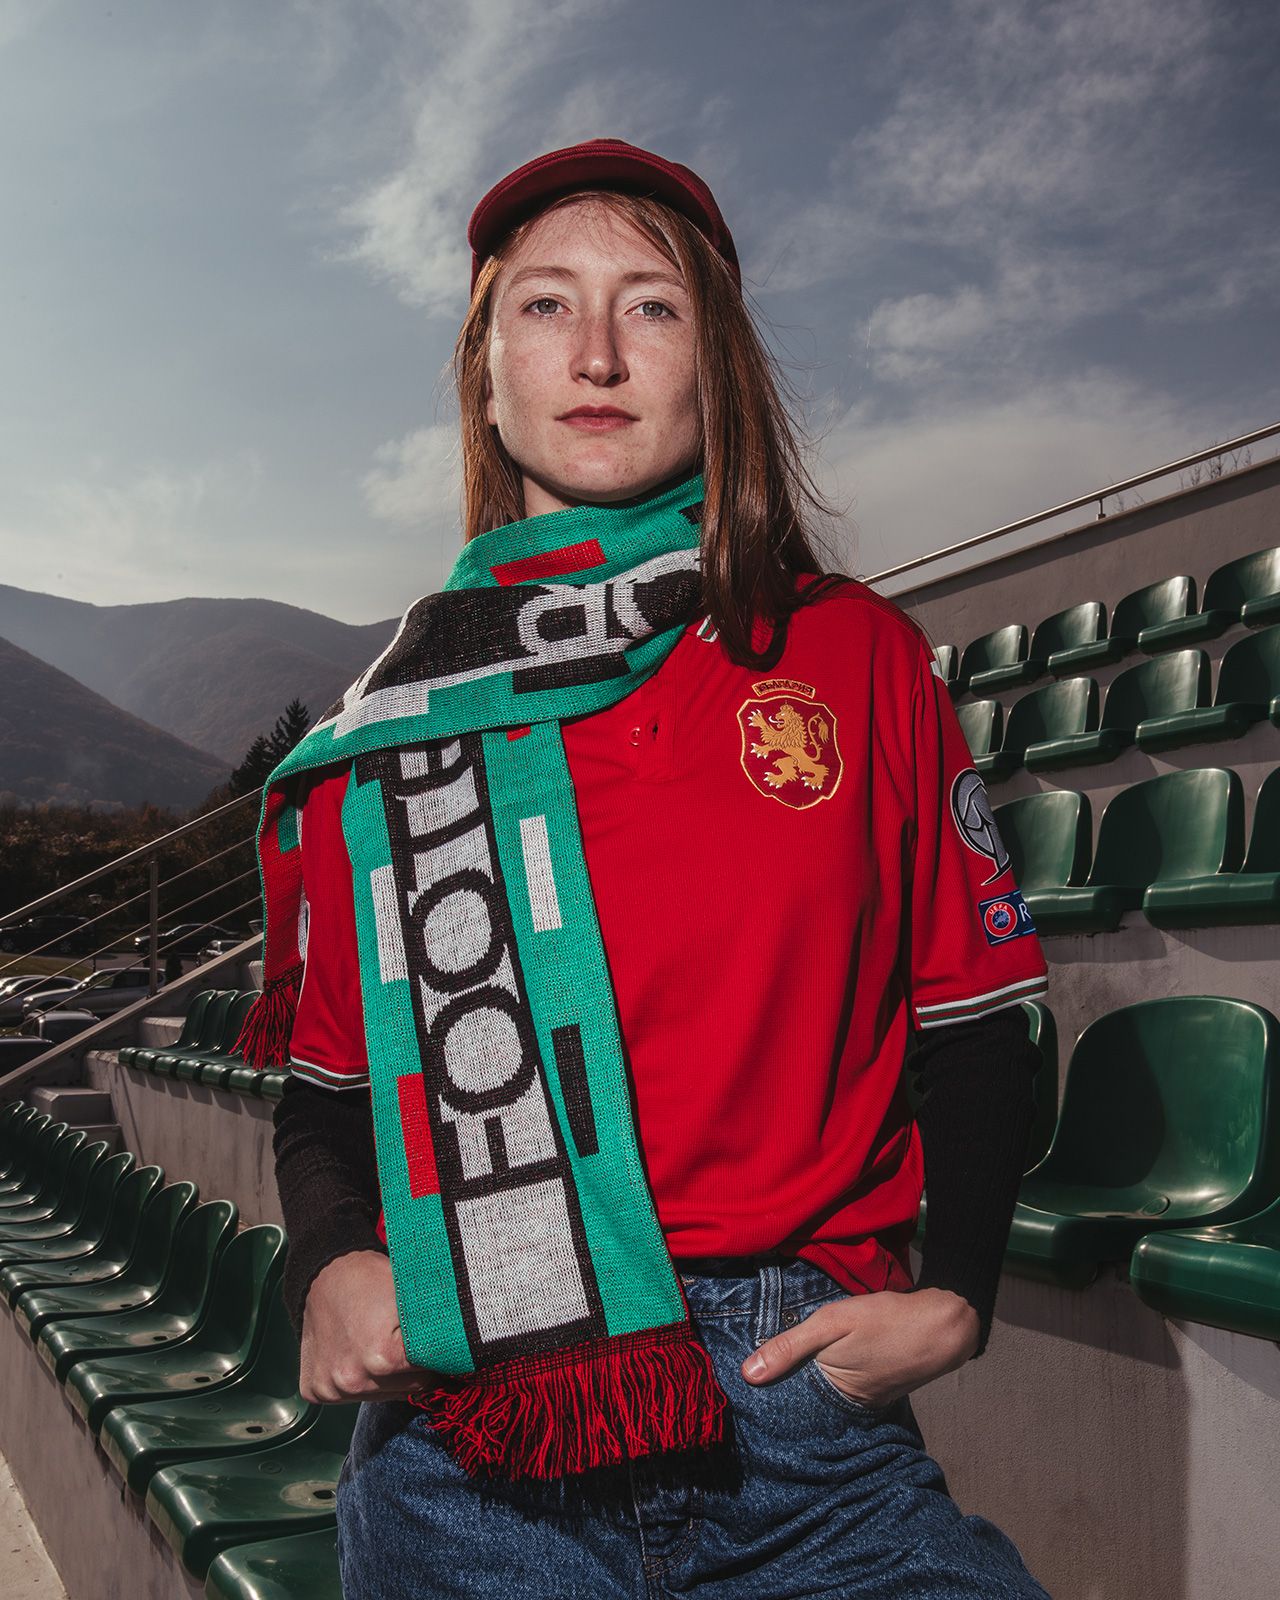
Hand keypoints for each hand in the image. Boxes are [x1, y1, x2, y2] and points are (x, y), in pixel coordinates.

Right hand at [299, 1249, 432, 1403]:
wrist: (323, 1272)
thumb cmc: (372, 1278)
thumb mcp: (411, 1294)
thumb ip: (437, 1325)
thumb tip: (466, 1347)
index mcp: (382, 1358)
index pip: (429, 1373)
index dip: (437, 1356)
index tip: (438, 1344)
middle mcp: (353, 1380)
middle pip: (407, 1388)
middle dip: (413, 1369)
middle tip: (407, 1341)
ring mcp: (332, 1389)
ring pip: (382, 1394)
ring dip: (387, 1377)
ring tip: (380, 1343)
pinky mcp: (315, 1391)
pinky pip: (350, 1395)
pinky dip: (360, 1378)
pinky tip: (357, 1353)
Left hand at [740, 1286, 979, 1408]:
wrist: (945, 1325)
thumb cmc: (886, 1320)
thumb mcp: (831, 1322)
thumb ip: (790, 1346)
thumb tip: (747, 1375)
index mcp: (831, 1394)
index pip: (785, 1399)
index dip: (765, 1388)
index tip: (739, 1382)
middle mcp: (846, 1406)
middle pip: (803, 1396)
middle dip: (783, 1384)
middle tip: (755, 1370)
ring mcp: (863, 1397)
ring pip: (822, 1388)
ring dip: (806, 1376)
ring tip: (780, 1361)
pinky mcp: (875, 1385)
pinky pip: (841, 1382)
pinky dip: (829, 1371)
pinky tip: (821, 1359)